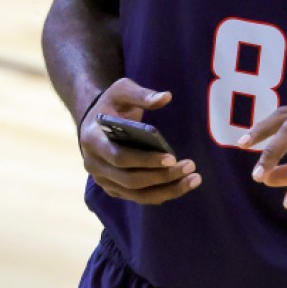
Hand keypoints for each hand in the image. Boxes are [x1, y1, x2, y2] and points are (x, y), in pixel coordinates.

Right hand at [79, 78, 200, 203]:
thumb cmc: (112, 104)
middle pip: (131, 180)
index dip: (146, 160)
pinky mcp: (115, 189)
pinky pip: (140, 197)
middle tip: (190, 167)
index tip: (172, 157)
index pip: (120, 157)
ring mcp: (104, 180)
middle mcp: (94, 165)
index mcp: (93, 140)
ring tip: (194, 179)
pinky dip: (162, 194)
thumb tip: (166, 97)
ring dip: (167, 190)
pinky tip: (184, 185)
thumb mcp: (122, 90)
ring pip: (137, 194)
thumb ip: (142, 94)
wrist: (95, 121)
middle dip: (162, 176)